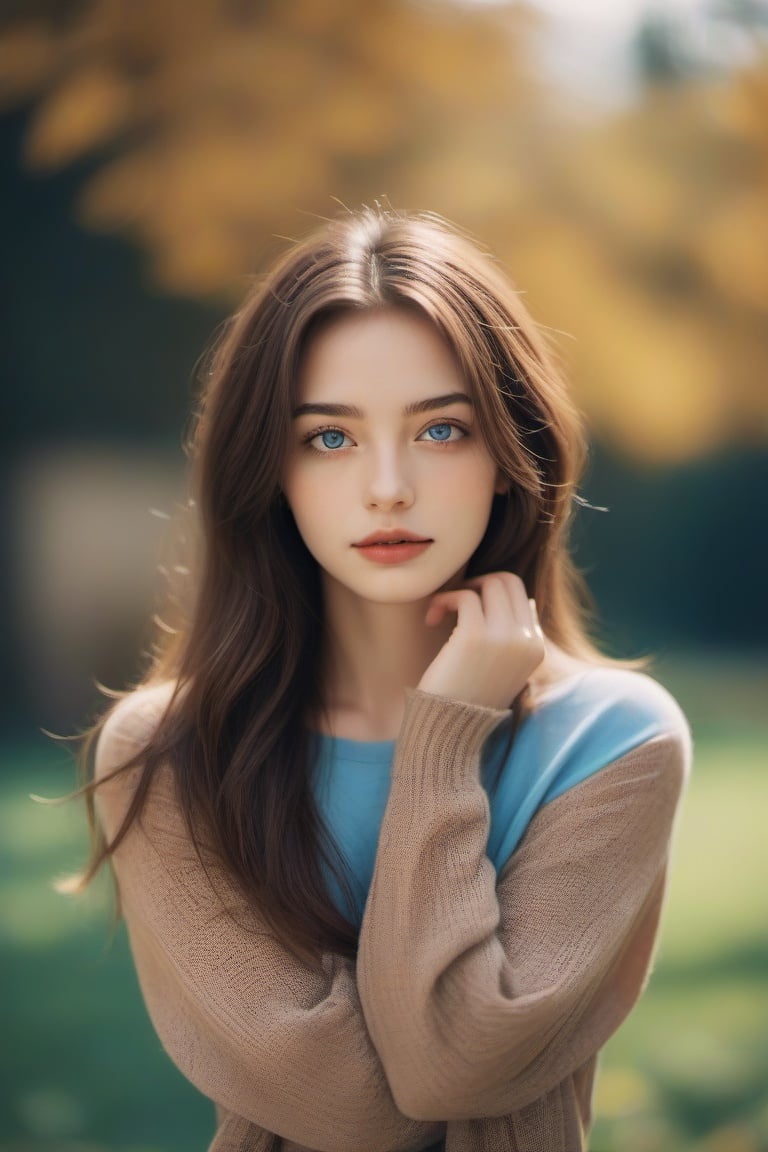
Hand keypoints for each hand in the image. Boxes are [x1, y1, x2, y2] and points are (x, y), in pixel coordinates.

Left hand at [417, 572, 544, 710]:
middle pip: (508, 581)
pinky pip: (465, 596)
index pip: (521, 595)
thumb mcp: (505, 669)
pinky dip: (445, 599)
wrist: (448, 731)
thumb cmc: (467, 698)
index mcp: (536, 648)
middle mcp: (527, 641)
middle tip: (455, 602)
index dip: (491, 592)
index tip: (467, 608)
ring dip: (459, 591)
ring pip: (489, 583)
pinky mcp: (476, 636)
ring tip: (440, 611)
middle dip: (478, 584)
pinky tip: (431, 619)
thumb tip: (526, 601)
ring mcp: (505, 637)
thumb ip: (517, 638)